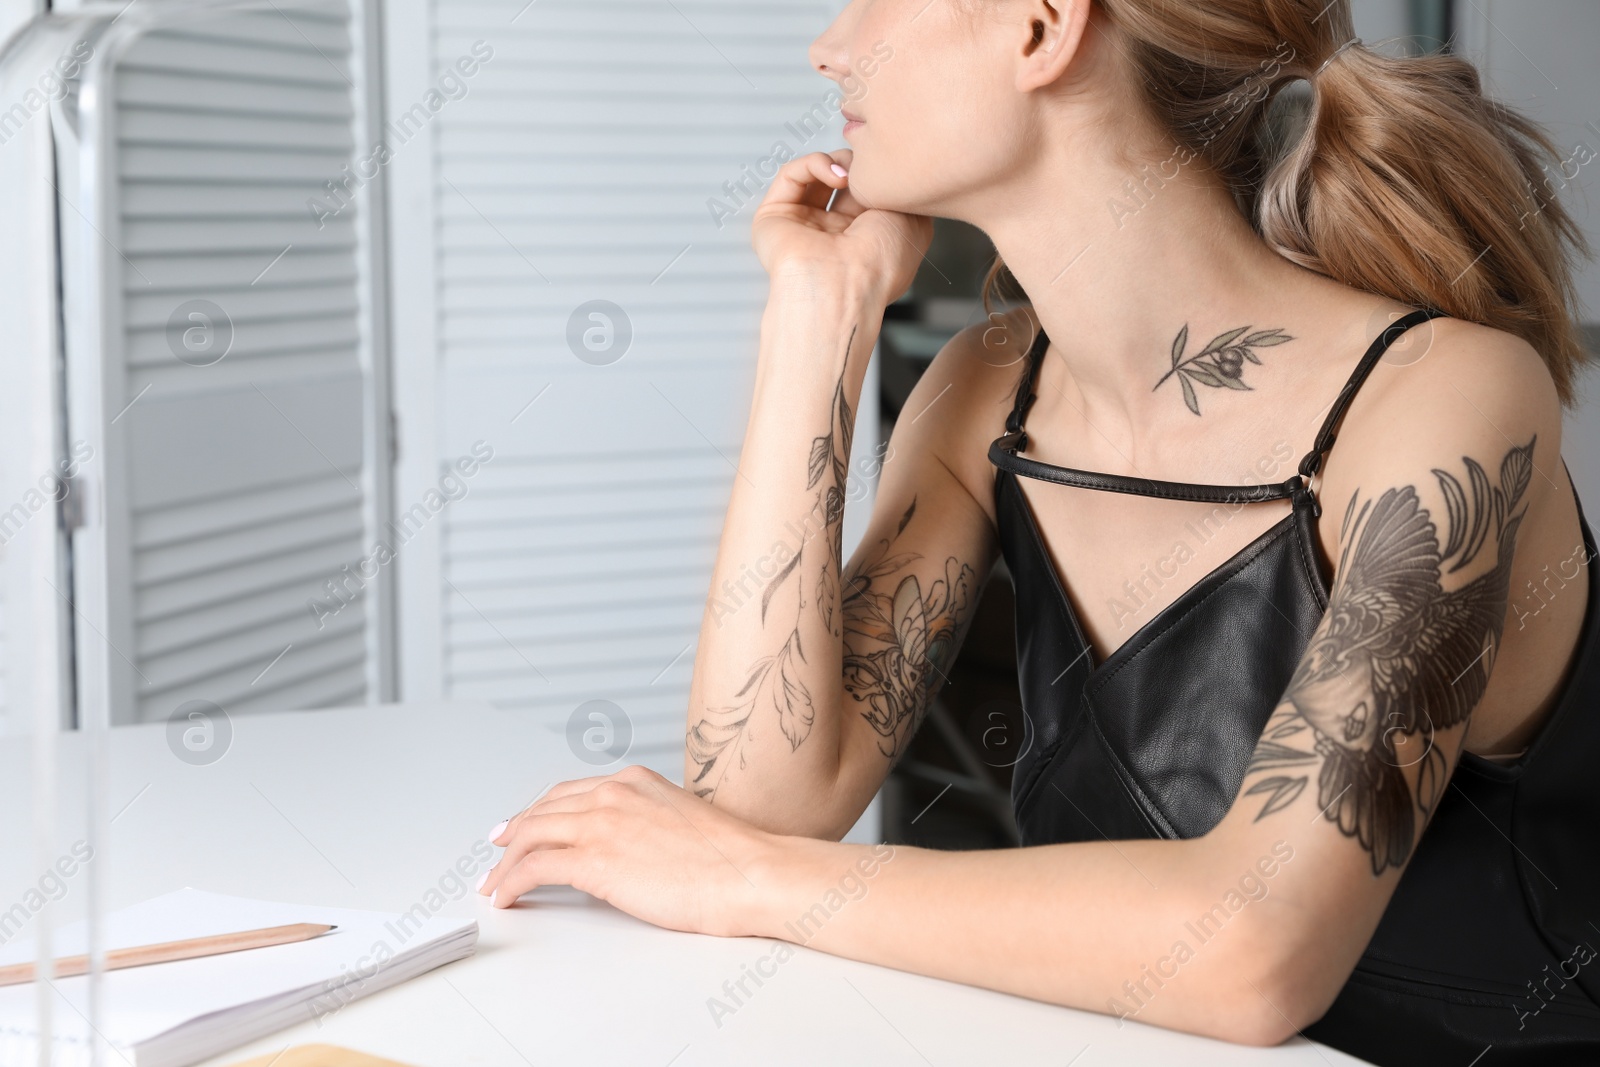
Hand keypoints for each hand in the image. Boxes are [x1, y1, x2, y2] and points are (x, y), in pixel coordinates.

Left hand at [476, 765, 778, 936]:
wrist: (748, 873)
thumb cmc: (730, 859)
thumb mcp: (683, 821)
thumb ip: (649, 823)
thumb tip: (633, 847)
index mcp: (634, 781)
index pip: (570, 793)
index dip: (541, 811)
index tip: (526, 823)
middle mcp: (611, 794)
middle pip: (543, 811)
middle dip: (514, 832)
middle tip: (496, 849)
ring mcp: (600, 824)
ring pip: (531, 836)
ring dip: (505, 861)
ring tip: (492, 882)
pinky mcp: (594, 860)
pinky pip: (534, 868)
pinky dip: (511, 881)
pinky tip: (506, 895)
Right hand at [750, 149, 932, 304]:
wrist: (847, 284)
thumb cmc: (881, 264)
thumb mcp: (914, 223)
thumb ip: (902, 193)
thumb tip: (888, 174)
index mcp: (863, 238)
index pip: (866, 192)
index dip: (878, 173)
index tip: (889, 164)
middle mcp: (832, 232)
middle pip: (841, 179)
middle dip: (858, 164)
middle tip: (869, 163)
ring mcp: (801, 225)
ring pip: (815, 174)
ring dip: (837, 162)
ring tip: (851, 174)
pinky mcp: (774, 216)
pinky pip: (791, 175)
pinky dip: (815, 164)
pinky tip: (836, 177)